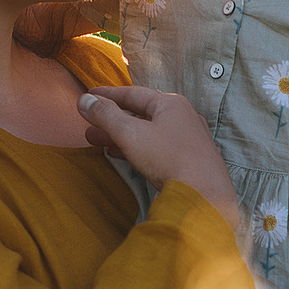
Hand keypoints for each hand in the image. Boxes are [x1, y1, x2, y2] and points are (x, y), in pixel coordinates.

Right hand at [76, 86, 238, 222]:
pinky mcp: (189, 160)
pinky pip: (157, 148)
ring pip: (147, 132)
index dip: (107, 95)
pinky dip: (137, 148)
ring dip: (121, 135)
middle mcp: (182, 117)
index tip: (89, 96)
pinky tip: (121, 155)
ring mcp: (188, 139)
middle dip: (111, 119)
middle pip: (140, 114)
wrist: (204, 195)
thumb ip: (106, 116)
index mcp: (171, 104)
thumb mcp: (130, 133)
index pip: (133, 93)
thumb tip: (84, 100)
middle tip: (88, 123)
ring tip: (97, 141)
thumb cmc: (169, 158)